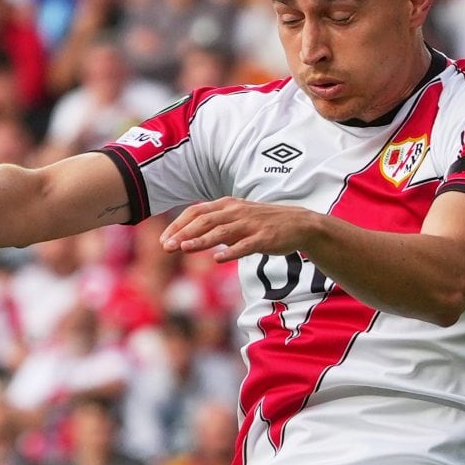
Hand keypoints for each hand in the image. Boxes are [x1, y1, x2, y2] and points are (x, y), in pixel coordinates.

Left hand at [160, 198, 317, 263]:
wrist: (299, 224)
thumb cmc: (263, 223)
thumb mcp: (237, 217)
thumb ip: (214, 224)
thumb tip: (186, 236)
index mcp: (228, 205)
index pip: (196, 211)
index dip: (178, 225)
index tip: (164, 240)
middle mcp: (237, 212)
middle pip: (205, 220)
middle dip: (183, 233)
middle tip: (166, 247)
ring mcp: (251, 224)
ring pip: (222, 231)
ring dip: (202, 240)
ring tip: (184, 248)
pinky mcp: (265, 238)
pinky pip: (245, 245)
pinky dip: (231, 251)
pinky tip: (218, 259)